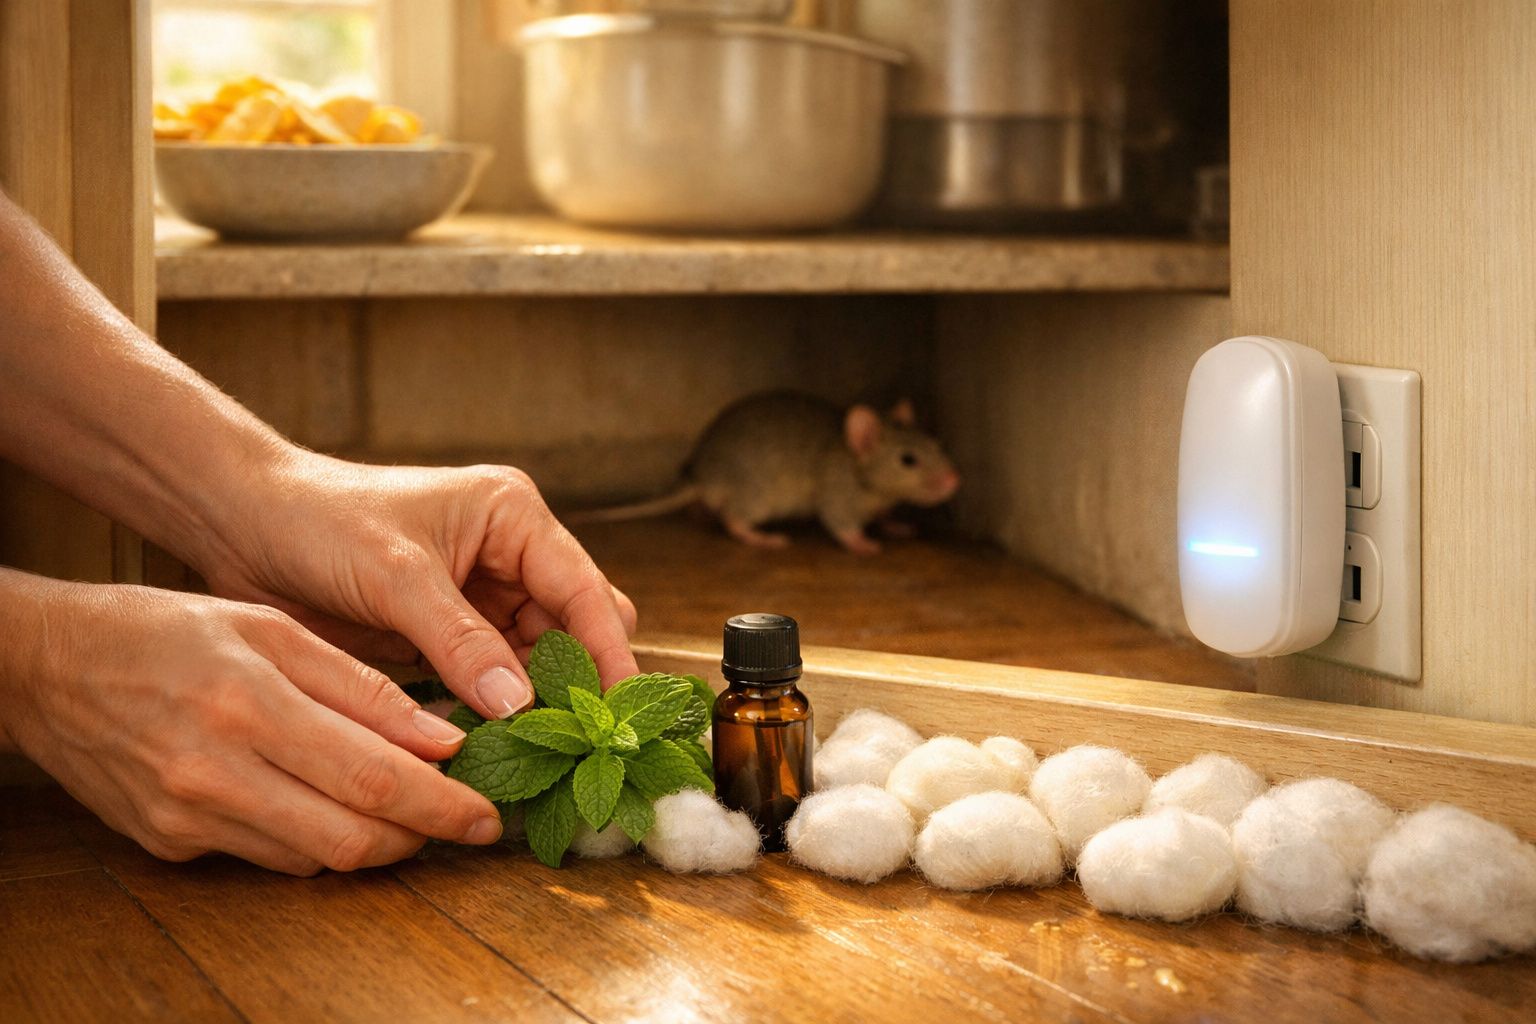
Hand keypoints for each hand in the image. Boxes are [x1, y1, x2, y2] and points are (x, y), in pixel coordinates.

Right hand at [3, 575, 502, 873]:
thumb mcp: (272, 629)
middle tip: (463, 818)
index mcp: (250, 704)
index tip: (488, 815)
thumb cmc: (166, 628)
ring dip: (374, 841)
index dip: (442, 806)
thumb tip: (443, 736)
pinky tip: (331, 802)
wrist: (46, 664)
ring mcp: (186, 817)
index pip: (373, 778)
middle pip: (350, 838)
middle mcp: (216, 773)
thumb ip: (362, 687)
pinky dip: (315, 839)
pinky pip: (268, 857)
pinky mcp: (166, 843)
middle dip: (420, 837)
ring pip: (314, 859)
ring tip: (408, 805)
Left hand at [199, 454, 638, 720]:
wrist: (242, 525)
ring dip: (536, 708)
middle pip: (573, 630)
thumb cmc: (319, 522)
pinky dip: (495, 717)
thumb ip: (460, 640)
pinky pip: (491, 684)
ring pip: (536, 663)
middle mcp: (508, 557)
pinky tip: (494, 753)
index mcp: (512, 519)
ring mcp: (480, 600)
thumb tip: (520, 706)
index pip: (583, 591)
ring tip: (539, 762)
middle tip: (577, 747)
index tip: (616, 715)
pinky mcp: (447, 637)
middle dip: (577, 685)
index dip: (606, 654)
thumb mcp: (395, 576)